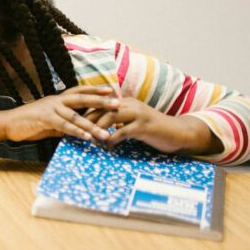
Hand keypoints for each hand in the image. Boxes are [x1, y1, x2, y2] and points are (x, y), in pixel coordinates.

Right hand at [4, 85, 120, 142]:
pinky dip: (77, 131)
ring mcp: (50, 109)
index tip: (112, 89)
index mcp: (58, 99)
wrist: (8, 123)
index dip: (95, 89)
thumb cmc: (29, 122)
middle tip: (118, 103)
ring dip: (92, 125)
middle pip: (82, 98)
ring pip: (76, 115)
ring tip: (106, 132)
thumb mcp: (50, 120)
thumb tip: (79, 129)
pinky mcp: (45, 119)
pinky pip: (64, 125)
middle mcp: (56, 100)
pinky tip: (87, 137)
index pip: (80, 91)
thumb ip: (65, 122)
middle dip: (101, 100)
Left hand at [83, 97, 217, 153]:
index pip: (99, 104)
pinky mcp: (144, 126)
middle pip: (101, 109)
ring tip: (91, 141)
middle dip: (87, 121)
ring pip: (109, 117)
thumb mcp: (132, 122)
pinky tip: (108, 147)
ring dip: (97, 130)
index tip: (73, 123)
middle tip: (76, 133)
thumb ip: (116, 122)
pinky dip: (112, 139)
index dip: (85, 114)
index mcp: (124, 102)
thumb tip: (96, 128)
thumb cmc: (151, 130)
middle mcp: (129, 104)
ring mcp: (137, 114)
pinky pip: (123, 131)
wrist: (177, 133)